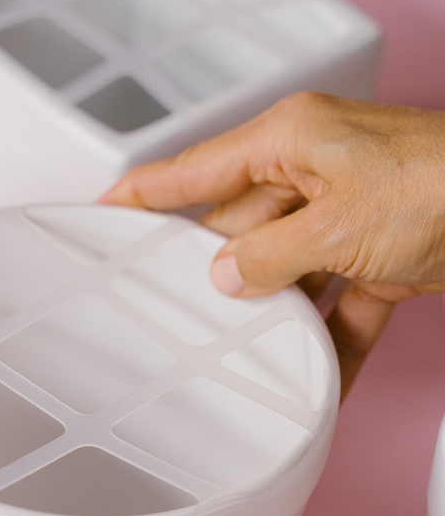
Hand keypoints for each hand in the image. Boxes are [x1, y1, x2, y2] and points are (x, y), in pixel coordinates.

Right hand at [102, 94, 444, 396]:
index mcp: (291, 139)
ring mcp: (351, 212)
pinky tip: (318, 376)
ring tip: (243, 351)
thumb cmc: (443, 183)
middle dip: (218, 272)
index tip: (105, 209)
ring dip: (276, 313)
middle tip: (175, 307)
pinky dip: (333, 338)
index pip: (197, 168)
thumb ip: (270, 256)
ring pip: (290, 269)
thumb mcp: (336, 225)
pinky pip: (342, 302)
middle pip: (243, 226)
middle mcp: (316, 170)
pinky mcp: (385, 253)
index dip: (147, 191)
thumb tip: (228, 277)